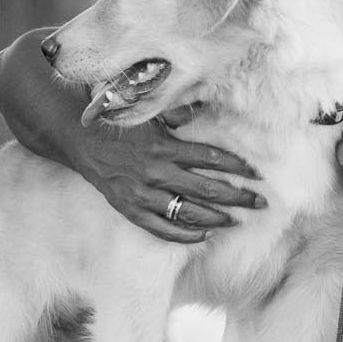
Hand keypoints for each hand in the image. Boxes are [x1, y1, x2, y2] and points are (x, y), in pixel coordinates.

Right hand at [72, 116, 263, 243]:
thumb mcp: (152, 115)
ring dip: (217, 218)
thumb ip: (180, 114)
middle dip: (238, 197)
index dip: (238, 168)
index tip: (257, 175)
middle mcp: (155, 172)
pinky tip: (205, 235)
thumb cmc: (123, 127)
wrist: (83, 142)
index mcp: (164, 146)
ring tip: (236, 220)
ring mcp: (142, 194)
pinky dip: (186, 234)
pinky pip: (162, 229)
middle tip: (259, 202)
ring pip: (188, 213)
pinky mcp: (131, 210)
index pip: (212, 160)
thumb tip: (209, 106)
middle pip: (207, 189)